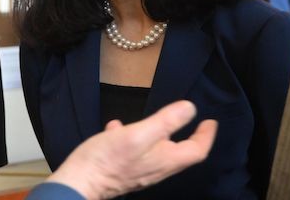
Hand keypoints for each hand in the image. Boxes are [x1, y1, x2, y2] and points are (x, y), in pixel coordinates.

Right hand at [46, 100, 216, 199]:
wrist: (79, 182)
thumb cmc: (108, 159)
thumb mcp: (138, 134)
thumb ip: (165, 121)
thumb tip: (190, 108)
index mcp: (165, 160)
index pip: (196, 151)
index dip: (206, 136)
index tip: (210, 122)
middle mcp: (156, 168)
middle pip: (180, 154)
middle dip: (189, 137)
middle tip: (192, 121)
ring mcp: (140, 171)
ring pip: (158, 152)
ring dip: (162, 136)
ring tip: (157, 121)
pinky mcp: (123, 170)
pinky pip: (134, 151)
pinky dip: (132, 137)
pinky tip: (116, 128)